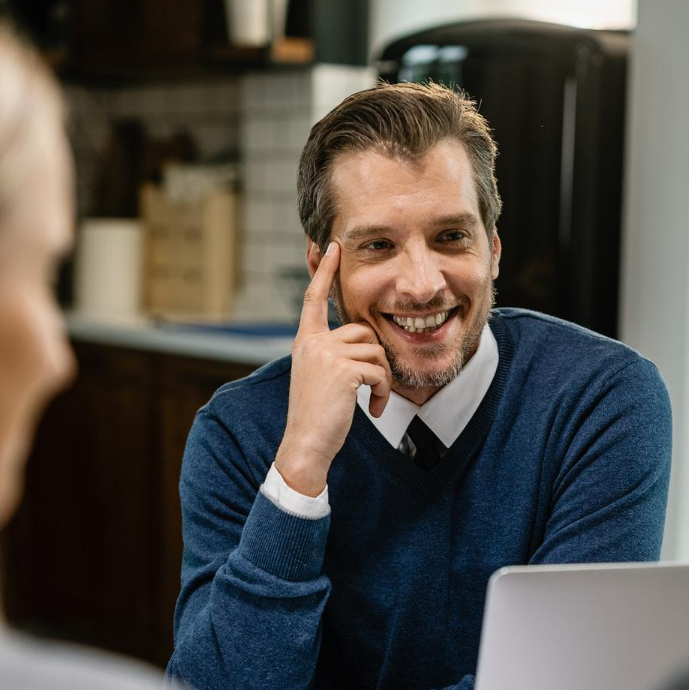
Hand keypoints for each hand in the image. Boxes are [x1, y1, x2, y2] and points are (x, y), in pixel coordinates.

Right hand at [274, 242, 390, 495]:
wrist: (306, 444)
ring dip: (383, 380)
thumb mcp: (320, 377)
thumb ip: (334, 354)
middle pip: (363, 330)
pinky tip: (373, 410)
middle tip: (375, 389)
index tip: (332, 245)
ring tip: (373, 402)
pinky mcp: (342, 369)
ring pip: (375, 351)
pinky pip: (379, 370)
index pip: (314, 298)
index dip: (324, 270)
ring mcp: (326, 353)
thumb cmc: (318, 416)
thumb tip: (364, 344)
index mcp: (305, 341)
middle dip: (377, 360)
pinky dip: (383, 392)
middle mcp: (312, 342)